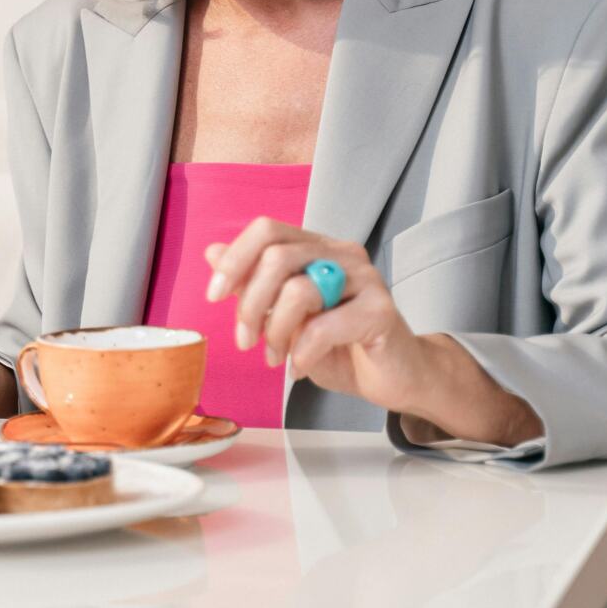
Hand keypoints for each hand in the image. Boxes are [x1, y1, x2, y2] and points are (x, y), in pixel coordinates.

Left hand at [203, 219, 428, 415]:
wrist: (394, 377)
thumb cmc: (339, 345)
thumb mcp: (285, 316)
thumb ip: (255, 284)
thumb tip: (212, 252)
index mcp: (317, 248)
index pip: (267, 230)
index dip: (235, 260)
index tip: (214, 296)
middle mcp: (342, 254)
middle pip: (277, 257)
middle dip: (249, 304)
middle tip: (246, 340)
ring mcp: (365, 279)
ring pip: (298, 290)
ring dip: (276, 332)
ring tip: (277, 357)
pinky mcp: (382, 310)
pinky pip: (324, 327)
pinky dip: (302, 352)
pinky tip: (301, 368)